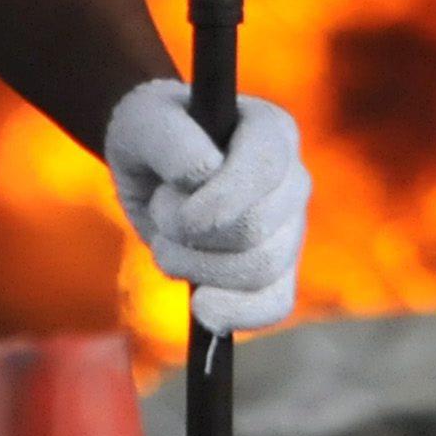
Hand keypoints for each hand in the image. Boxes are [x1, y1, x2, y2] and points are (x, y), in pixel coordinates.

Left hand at [104, 77, 309, 333]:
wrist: (153, 172)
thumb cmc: (151, 137)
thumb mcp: (143, 122)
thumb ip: (170, 139)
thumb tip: (204, 174)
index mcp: (271, 130)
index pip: (266, 166)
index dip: (222, 198)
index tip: (178, 213)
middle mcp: (292, 178)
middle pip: (257, 228)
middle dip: (191, 235)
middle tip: (160, 213)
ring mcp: (291, 227)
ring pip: (261, 270)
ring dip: (196, 267)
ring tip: (167, 244)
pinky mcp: (278, 271)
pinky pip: (274, 304)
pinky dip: (236, 313)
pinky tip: (201, 305)